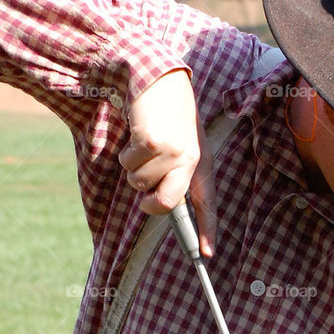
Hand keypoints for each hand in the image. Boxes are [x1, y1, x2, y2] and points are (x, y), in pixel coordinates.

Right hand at [118, 69, 217, 256]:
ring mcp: (172, 152)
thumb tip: (158, 204)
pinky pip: (128, 166)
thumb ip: (175, 172)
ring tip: (143, 145)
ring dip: (133, 169)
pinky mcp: (152, 143)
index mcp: (201, 162)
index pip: (206, 203)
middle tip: (143, 194)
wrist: (157, 77)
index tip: (206, 256)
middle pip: (164, 205)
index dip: (207, 231)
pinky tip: (136, 133)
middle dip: (147, 204)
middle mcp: (190, 160)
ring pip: (140, 184)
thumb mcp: (180, 142)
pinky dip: (125, 154)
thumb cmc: (166, 114)